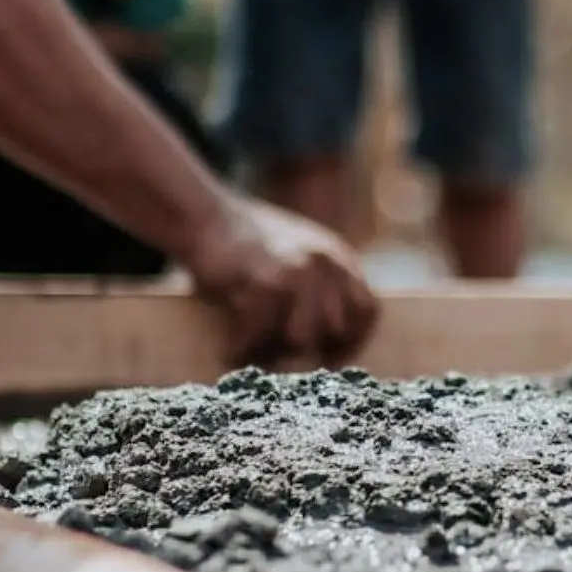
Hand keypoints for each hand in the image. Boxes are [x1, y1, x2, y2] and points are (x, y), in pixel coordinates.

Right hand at [183, 196, 378, 368]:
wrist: (204, 215)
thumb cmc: (245, 245)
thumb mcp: (299, 255)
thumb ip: (321, 289)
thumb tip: (326, 346)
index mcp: (338, 257)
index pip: (367, 310)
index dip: (351, 340)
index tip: (328, 357)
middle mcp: (325, 262)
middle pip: (335, 330)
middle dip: (309, 350)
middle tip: (279, 356)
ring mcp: (298, 270)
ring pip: (301, 338)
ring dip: (274, 352)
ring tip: (253, 352)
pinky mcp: (265, 281)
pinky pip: (260, 334)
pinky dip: (242, 348)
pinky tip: (230, 350)